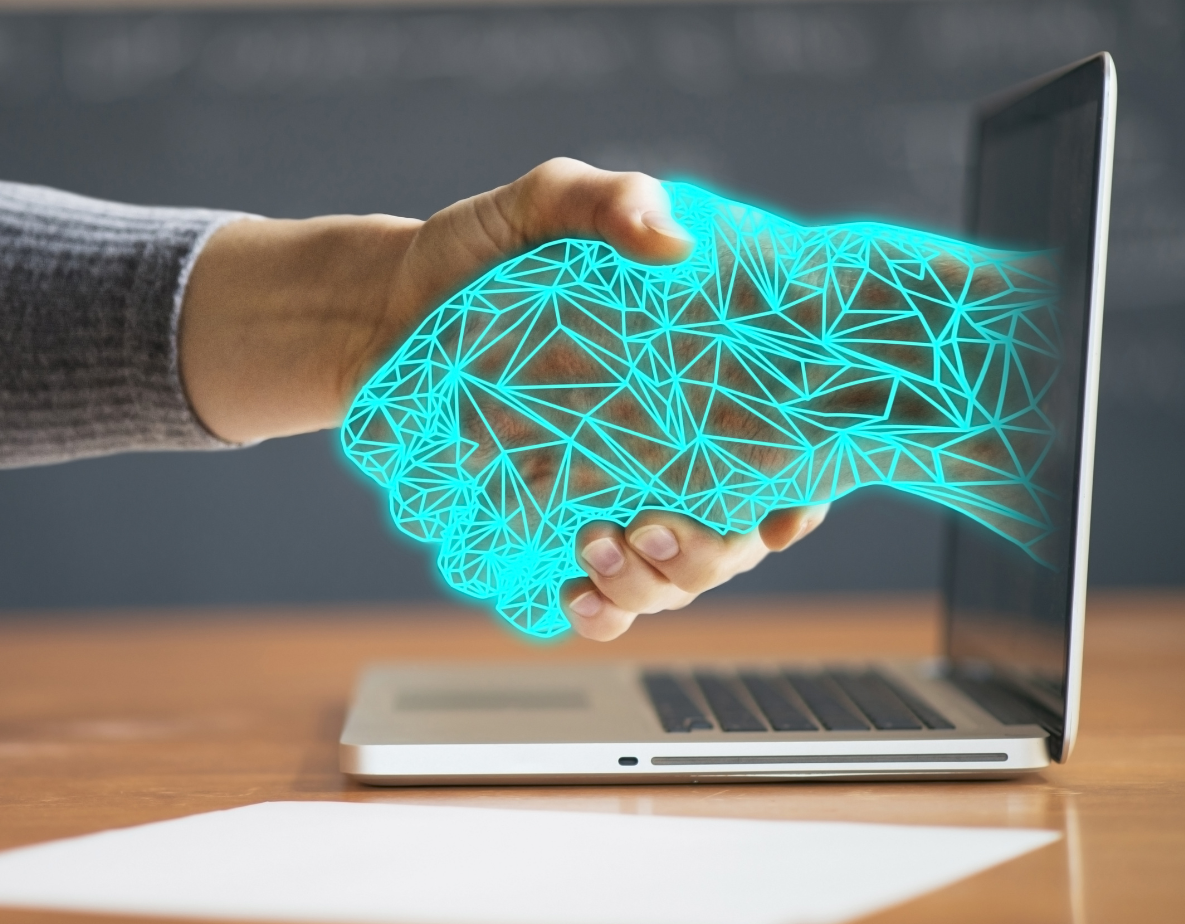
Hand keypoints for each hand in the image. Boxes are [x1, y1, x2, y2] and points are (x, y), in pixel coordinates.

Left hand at [178, 158, 828, 639]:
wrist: (384, 309)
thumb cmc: (476, 251)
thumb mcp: (543, 203)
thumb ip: (607, 201)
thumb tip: (670, 242)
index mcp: (691, 377)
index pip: (780, 449)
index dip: (801, 487)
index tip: (784, 510)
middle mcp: (664, 449)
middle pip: (728, 536)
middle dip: (708, 550)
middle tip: (654, 525)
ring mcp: (611, 495)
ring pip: (668, 578)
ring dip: (648, 583)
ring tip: (600, 548)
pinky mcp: (550, 525)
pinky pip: (596, 593)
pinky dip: (595, 609)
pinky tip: (569, 594)